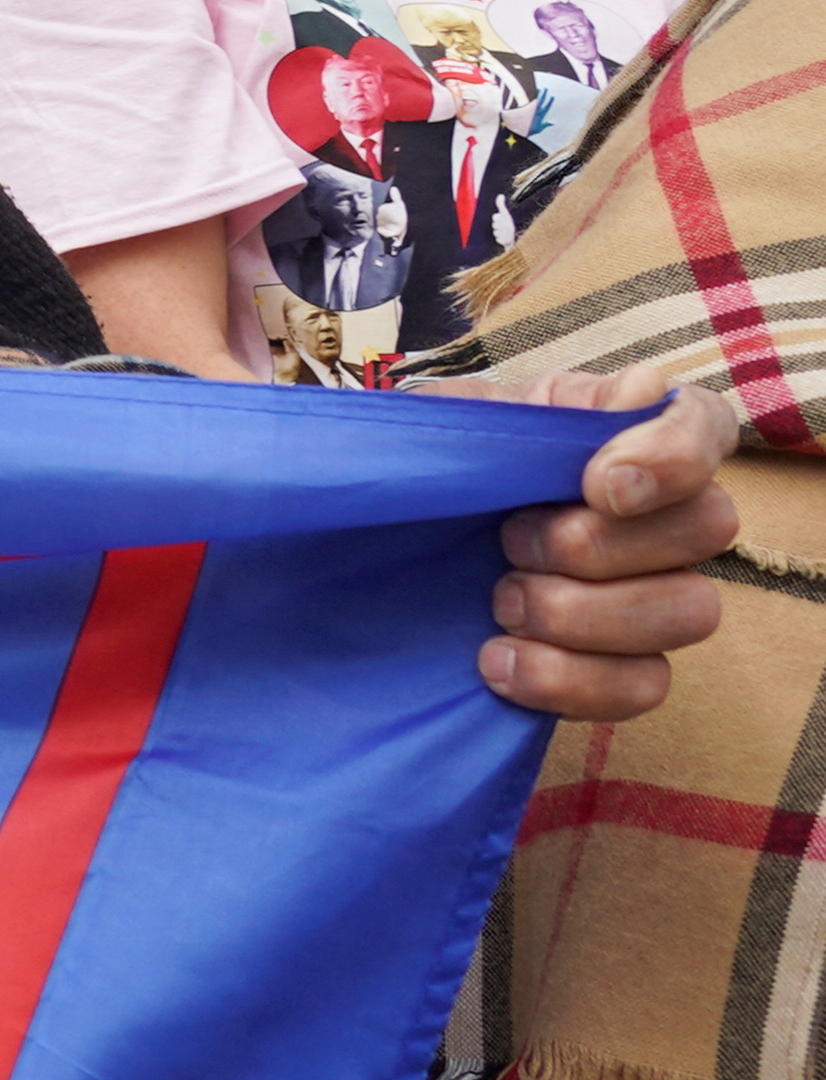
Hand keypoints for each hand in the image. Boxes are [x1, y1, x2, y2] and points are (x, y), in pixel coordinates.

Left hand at [441, 374, 741, 720]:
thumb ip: (535, 409)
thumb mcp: (450, 424)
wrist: (371, 554)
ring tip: (499, 601)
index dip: (672, 455)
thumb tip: (639, 393)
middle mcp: (656, 515)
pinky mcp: (617, 667)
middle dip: (598, 543)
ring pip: (691, 611)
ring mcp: (648, 595)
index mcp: (618, 437)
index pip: (703, 425)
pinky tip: (498, 659)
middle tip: (509, 541)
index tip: (599, 485)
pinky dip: (571, 680)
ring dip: (584, 613)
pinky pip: (644, 687)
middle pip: (708, 525)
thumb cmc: (423, 475)